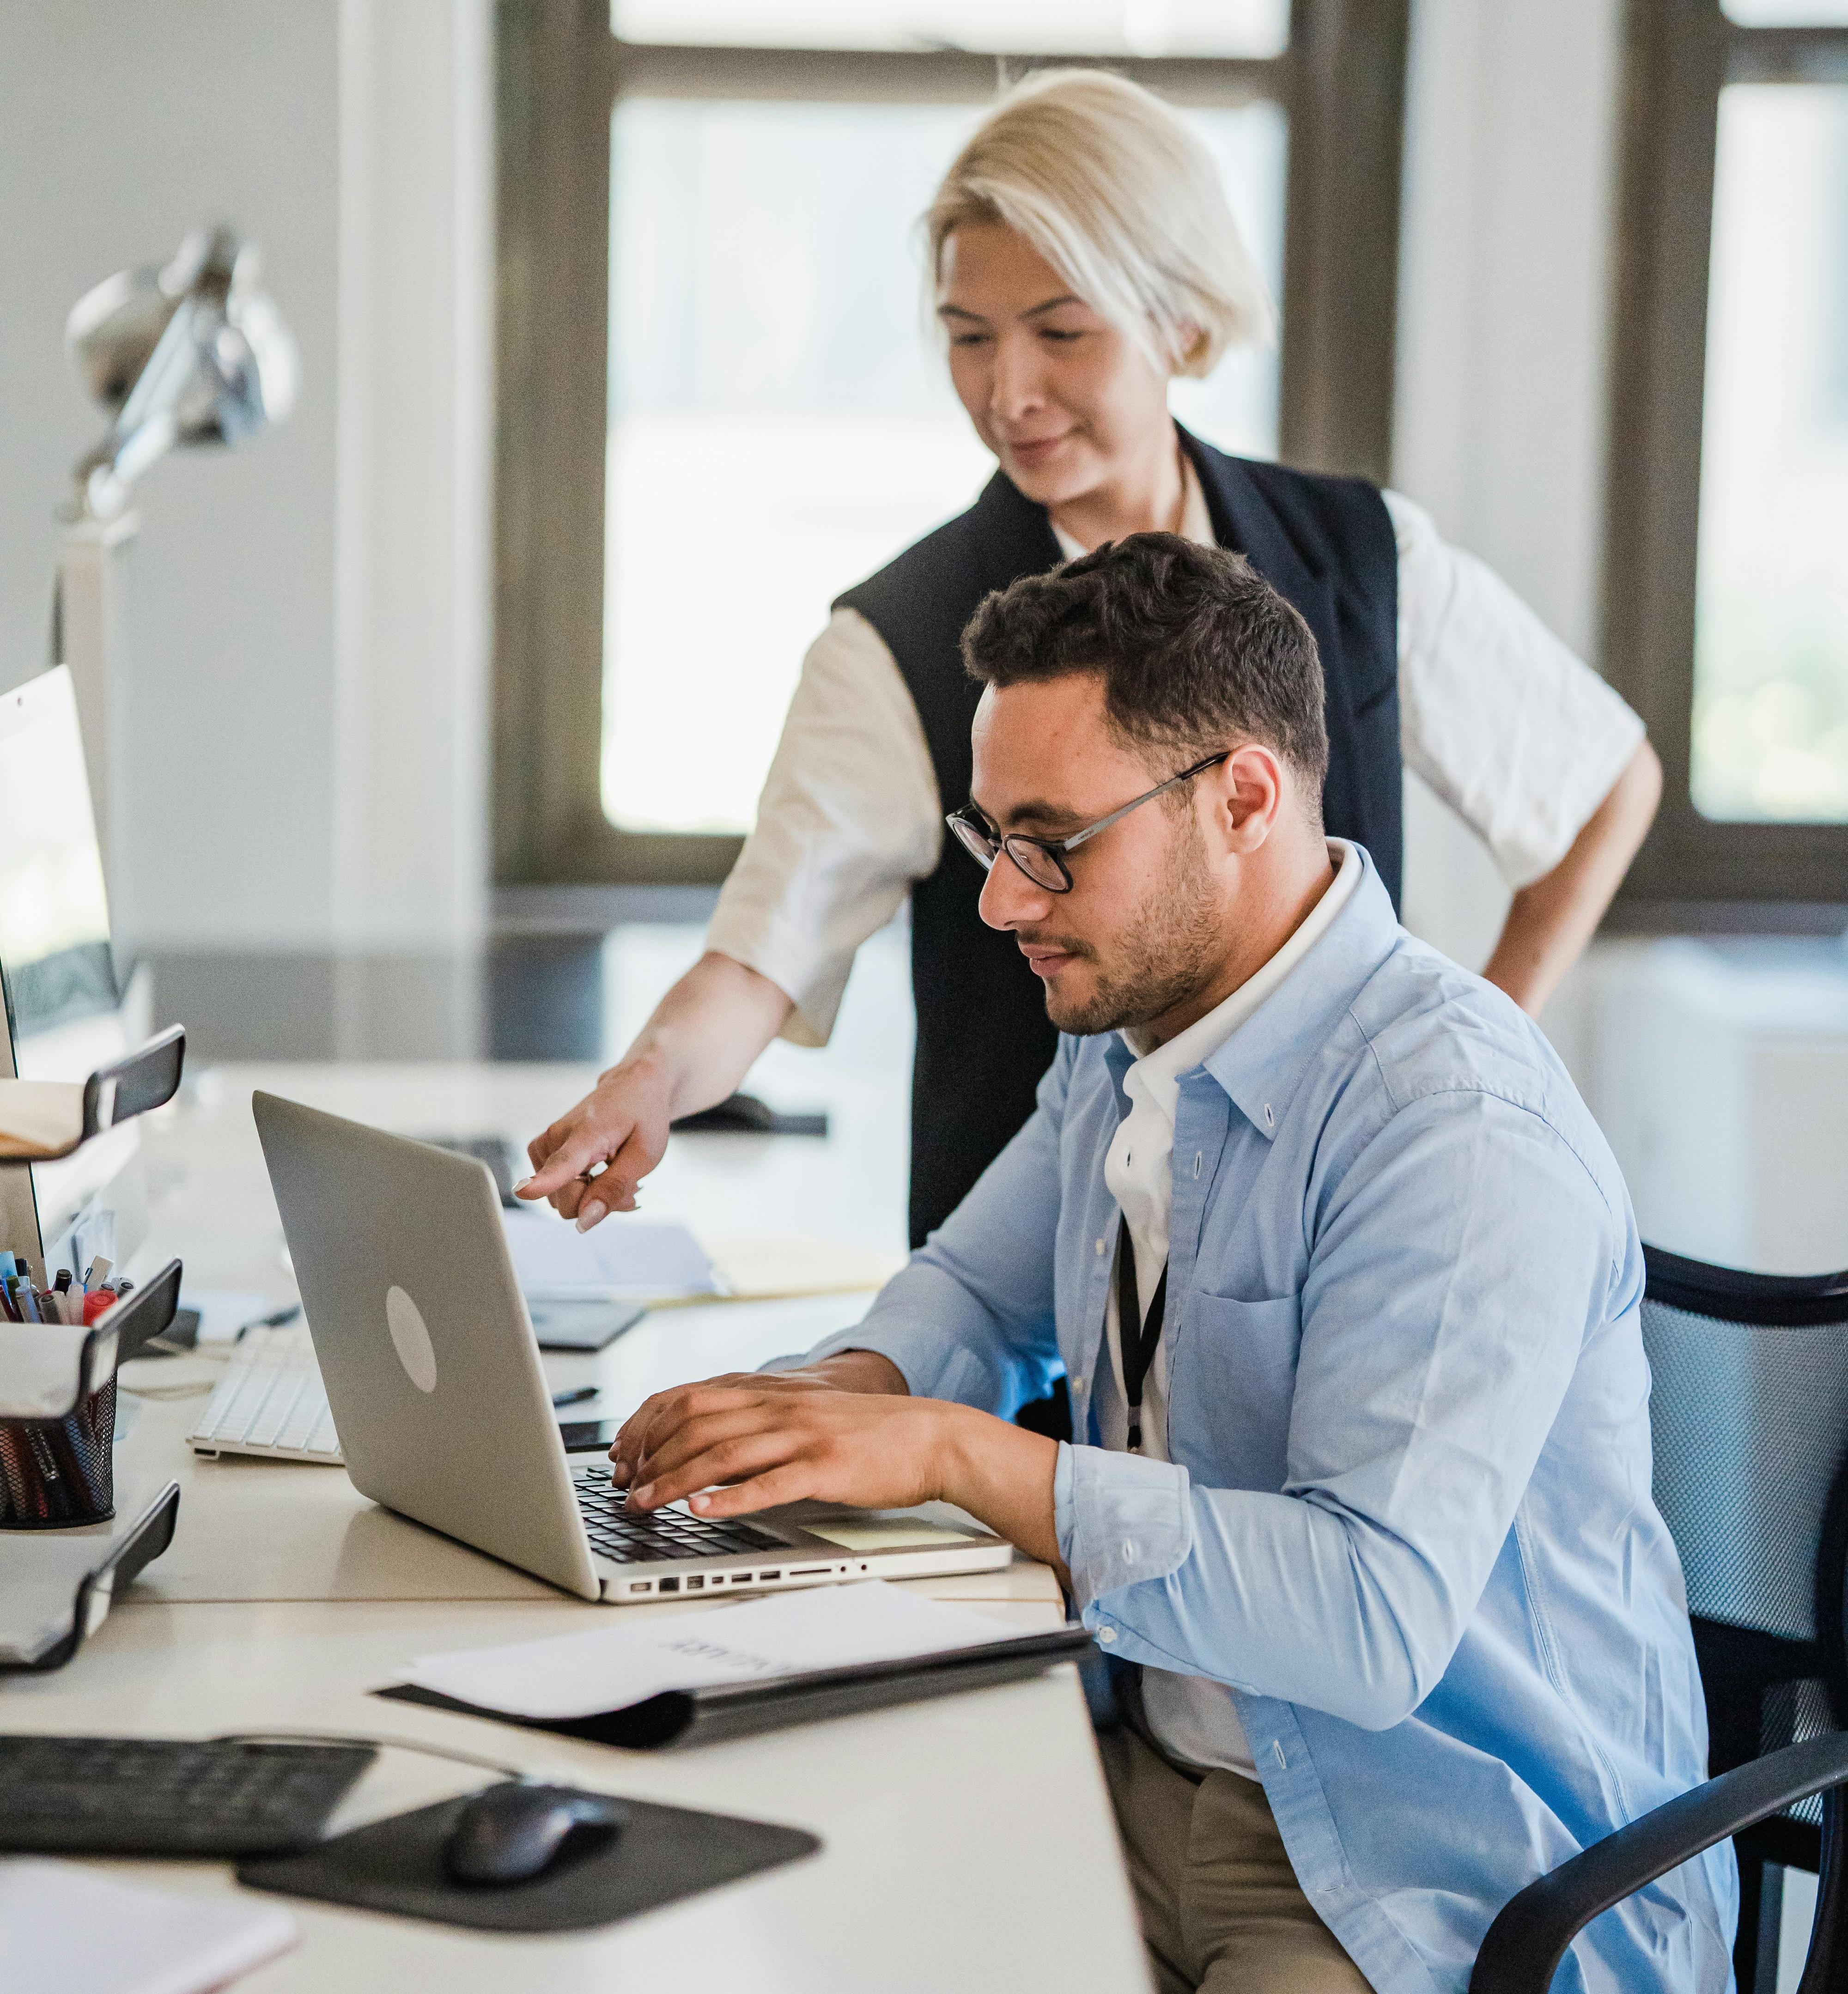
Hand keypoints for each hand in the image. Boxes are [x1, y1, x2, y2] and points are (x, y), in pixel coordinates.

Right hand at [517, 1056, 672, 1228]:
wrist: (633, 1087)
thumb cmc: (642, 1118)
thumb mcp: (645, 1157)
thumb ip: (614, 1189)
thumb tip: (584, 1221)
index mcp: (588, 1133)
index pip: (563, 1162)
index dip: (545, 1182)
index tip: (524, 1191)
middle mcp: (558, 1136)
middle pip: (566, 1201)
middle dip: (595, 1202)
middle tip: (624, 1182)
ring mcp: (546, 1143)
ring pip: (561, 1200)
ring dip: (590, 1195)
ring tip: (613, 1170)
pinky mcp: (542, 1150)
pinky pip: (556, 1191)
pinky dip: (579, 1188)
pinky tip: (598, 1172)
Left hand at [608, 1354, 1068, 1582]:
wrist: (931, 1437)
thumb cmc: (865, 1433)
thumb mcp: (802, 1410)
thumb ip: (756, 1415)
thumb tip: (701, 1434)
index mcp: (770, 1390)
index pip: (688, 1396)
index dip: (646, 1423)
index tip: (621, 1452)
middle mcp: (779, 1405)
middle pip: (694, 1421)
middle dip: (649, 1454)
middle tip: (622, 1485)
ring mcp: (802, 1435)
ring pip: (721, 1452)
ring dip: (673, 1480)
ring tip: (644, 1503)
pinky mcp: (825, 1468)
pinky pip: (768, 1483)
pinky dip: (729, 1498)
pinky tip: (702, 1510)